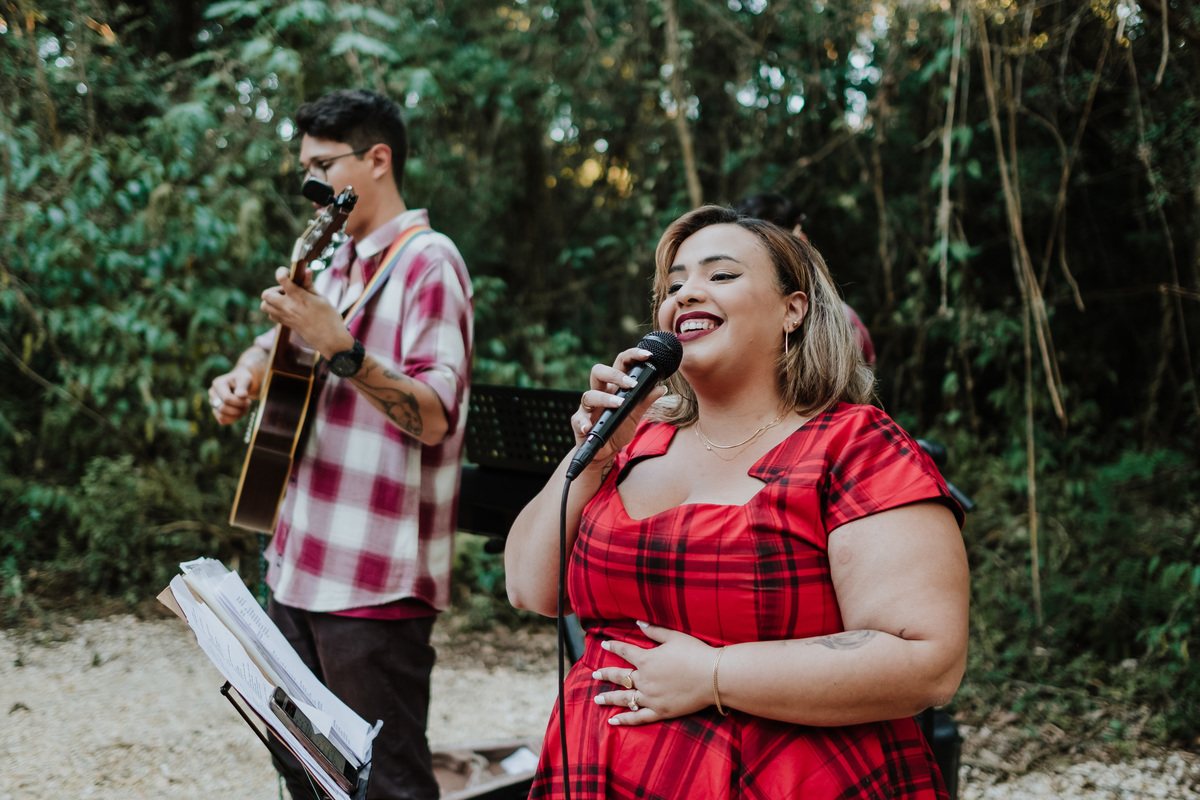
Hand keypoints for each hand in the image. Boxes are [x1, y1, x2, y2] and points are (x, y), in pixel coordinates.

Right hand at [209, 365, 257, 424]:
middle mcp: (212, 393)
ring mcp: (212, 403)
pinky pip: (222, 420)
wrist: (240, 382)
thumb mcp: (245, 379)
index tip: (249, 401)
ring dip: (236, 416)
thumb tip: (241, 395)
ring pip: (222, 416)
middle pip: (223, 408)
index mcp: (218, 384)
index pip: (227, 398)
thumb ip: (243, 386)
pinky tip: (240, 413)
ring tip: (244, 409)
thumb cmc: (242, 379)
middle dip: (238, 409)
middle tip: (248, 405)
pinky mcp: (215, 410)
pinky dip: (233, 419)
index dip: (239, 403)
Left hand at [260, 267, 352, 358]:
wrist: (329, 339)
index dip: (281, 272)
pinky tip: (286, 309)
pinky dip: (274, 310)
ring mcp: (285, 316)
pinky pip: (271, 315)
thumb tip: (306, 271)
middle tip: (286, 291)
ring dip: (271, 300)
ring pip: (264, 305)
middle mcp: (288, 306)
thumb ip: (309, 284)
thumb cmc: (329, 317)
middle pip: (266, 294)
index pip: (281, 278)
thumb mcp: (321, 298)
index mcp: (298, 296)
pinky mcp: (285, 324)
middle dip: (274, 289)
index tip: (287, 272)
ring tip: (284, 300)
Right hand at [572, 347, 666, 461]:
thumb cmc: (617, 428)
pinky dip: (584, 423)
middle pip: (598, 372)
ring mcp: (588, 408)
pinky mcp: (579, 423)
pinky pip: (579, 420)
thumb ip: (646, 400)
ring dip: (605, 398)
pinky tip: (590, 427)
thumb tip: (662, 387)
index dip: (631, 356)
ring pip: (589, 395)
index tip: (647, 355)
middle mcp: (599, 393)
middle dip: (614, 374)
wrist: (604, 451)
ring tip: (619, 404)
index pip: (620, 364)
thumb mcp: (635, 414)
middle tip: (631, 384)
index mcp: (613, 387)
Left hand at [590, 621, 717, 725]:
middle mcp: (644, 679)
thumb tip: (638, 622)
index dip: (614, 646)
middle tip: (594, 675)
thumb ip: (654, 631)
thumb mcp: (674, 637)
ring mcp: (651, 697)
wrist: (713, 677)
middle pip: (620, 676)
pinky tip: (612, 721)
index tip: (604, 644)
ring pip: (624, 699)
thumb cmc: (695, 653)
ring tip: (596, 699)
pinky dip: (624, 720)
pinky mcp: (660, 712)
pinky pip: (638, 718)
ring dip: (609, 698)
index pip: (625, 651)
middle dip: (605, 675)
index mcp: (646, 659)